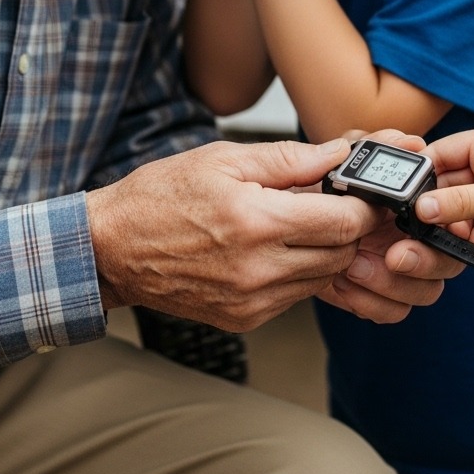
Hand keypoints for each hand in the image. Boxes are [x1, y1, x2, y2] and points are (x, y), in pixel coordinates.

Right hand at [86, 135, 386, 330]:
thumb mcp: (223, 159)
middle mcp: (257, 270)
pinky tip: (275, 248)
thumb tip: (338, 153)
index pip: (345, 222)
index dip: (362, 204)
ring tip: (299, 223)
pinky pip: (296, 296)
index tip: (360, 190)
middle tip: (331, 202)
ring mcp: (252, 301)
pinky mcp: (244, 319)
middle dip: (348, 227)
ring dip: (325, 250)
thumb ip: (288, 159)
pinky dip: (299, 271)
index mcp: (255, 223)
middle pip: (343, 253)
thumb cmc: (160, 197)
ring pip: (324, 278)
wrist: (111, 249)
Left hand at [317, 128, 462, 321]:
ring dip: (394, 285)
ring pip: (424, 292)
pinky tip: (341, 284)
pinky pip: (390, 310)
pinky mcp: (372, 292)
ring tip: (354, 268)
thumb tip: (410, 142)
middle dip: (425, 262)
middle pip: (449, 262)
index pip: (453, 217)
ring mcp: (393, 266)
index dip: (448, 224)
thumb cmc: (308, 177)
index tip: (418, 222)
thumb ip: (372, 144)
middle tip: (392, 256)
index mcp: (413, 200)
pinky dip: (370, 303)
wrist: (271, 215)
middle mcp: (411, 234)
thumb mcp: (335, 153)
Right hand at [416, 123, 473, 260]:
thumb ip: (459, 202)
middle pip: (447, 186)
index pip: (441, 153)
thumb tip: (420, 208)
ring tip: (454, 241)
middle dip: (437, 208)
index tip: (400, 198)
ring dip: (456, 228)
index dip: (420, 175)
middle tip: (421, 229)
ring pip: (461, 211)